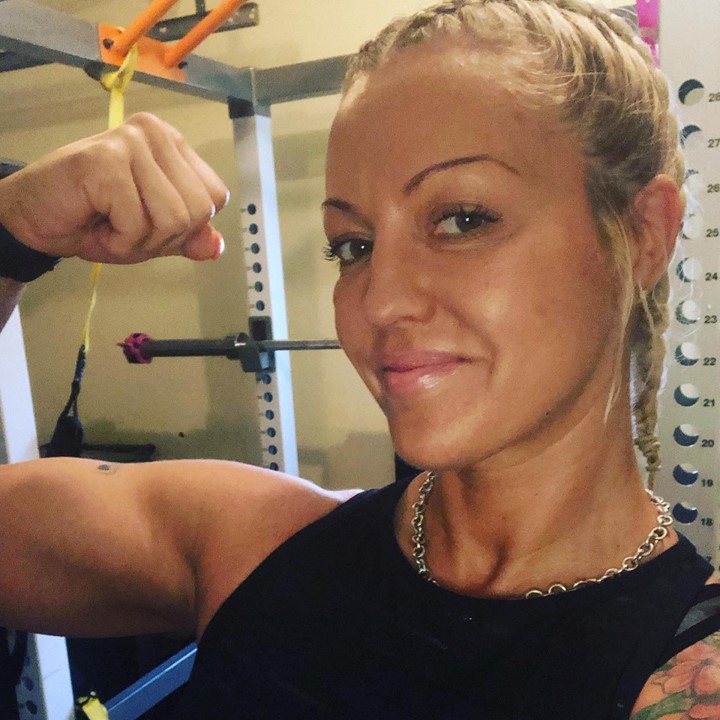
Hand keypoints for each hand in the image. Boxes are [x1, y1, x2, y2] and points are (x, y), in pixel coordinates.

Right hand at [0, 113, 228, 263]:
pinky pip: (137, 222)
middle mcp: (156, 133)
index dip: (187, 227)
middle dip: (163, 237)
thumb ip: (188, 237)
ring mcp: (131, 142)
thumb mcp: (153, 235)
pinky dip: (117, 241)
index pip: (215, 198)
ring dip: (139, 241)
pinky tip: (95, 223)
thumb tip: (216, 247)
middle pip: (198, 211)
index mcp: (174, 145)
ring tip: (110, 225)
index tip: (149, 223)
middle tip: (125, 228)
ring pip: (174, 219)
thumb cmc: (94, 219)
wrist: (33, 218)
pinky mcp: (107, 160)